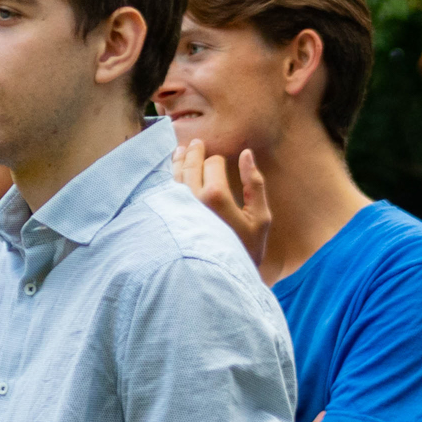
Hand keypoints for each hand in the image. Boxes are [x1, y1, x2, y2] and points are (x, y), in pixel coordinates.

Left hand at [172, 137, 271, 275]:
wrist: (220, 278)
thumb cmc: (245, 249)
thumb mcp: (260, 218)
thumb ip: (254, 184)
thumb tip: (246, 154)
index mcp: (215, 196)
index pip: (212, 163)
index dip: (217, 160)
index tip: (220, 162)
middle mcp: (190, 198)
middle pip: (189, 165)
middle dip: (193, 152)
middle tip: (195, 144)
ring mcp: (174, 208)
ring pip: (172, 175)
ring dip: (177, 160)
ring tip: (180, 151)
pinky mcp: (165, 217)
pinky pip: (162, 190)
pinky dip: (165, 177)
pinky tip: (168, 172)